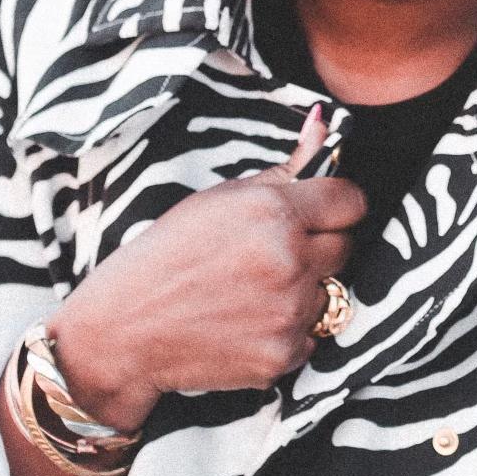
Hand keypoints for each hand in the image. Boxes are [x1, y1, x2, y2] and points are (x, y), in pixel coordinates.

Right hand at [46, 106, 366, 435]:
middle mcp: (288, 259)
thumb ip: (284, 167)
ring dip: (302, 292)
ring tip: (250, 292)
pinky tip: (245, 323)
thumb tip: (324, 121)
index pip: (351, 201)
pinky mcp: (284, 354)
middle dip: (318, 247)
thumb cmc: (166, 255)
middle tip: (271, 255)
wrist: (125, 329)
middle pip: (345, 247)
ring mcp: (289, 310)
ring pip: (329, 292)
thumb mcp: (218, 198)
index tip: (320, 213)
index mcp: (272, 211)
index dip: (335, 206)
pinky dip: (286, 331)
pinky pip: (310, 335)